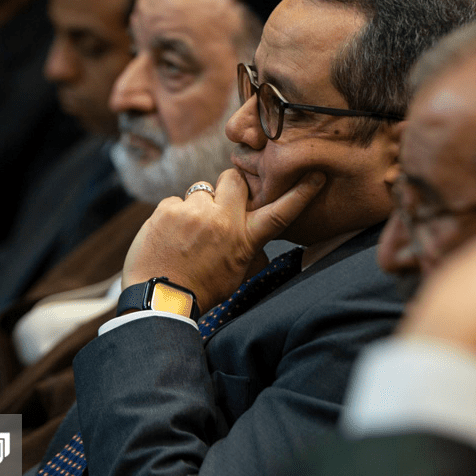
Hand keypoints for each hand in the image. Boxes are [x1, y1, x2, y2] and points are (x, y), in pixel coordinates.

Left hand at [123, 169, 325, 310]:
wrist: (160, 299)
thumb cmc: (201, 290)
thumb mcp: (236, 273)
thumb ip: (248, 250)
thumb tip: (259, 247)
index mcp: (245, 239)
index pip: (280, 211)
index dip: (301, 192)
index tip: (316, 175)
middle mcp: (224, 220)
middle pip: (233, 179)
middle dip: (227, 186)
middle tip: (217, 207)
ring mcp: (195, 212)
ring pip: (199, 192)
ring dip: (195, 208)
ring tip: (186, 236)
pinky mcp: (168, 209)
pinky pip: (174, 202)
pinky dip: (171, 217)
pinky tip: (169, 237)